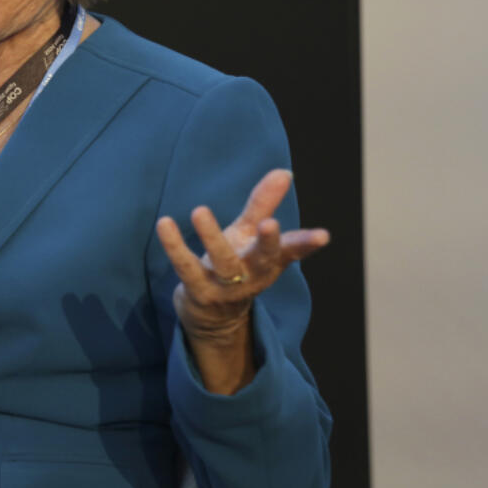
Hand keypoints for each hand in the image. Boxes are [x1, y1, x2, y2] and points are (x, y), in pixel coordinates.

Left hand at [155, 169, 328, 391]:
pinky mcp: (198, 291)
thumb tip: (284, 172)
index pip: (292, 251)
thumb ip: (263, 204)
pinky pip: (186, 268)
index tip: (322, 236)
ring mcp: (225, 286)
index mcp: (268, 261)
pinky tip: (165, 224)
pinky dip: (175, 247)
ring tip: (200, 211)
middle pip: (262, 259)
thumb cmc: (236, 265)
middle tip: (269, 222)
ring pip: (222, 263)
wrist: (211, 315)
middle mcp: (251, 275)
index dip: (307, 243)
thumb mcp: (249, 234)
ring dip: (212, 237)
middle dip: (267, 243)